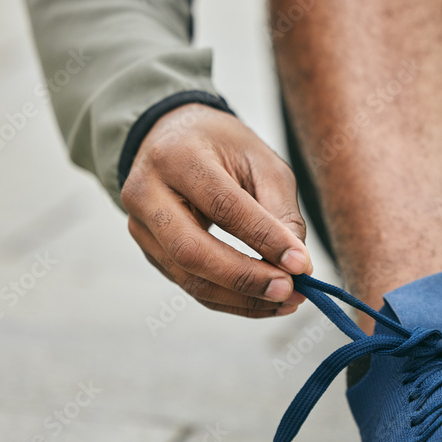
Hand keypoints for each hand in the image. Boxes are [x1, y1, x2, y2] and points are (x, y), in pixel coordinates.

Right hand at [121, 103, 312, 317]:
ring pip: (189, 278)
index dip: (264, 239)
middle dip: (247, 278)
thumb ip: (280, 211)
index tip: (301, 264)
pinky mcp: (149, 251)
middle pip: (192, 251)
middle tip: (291, 291)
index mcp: (177, 156)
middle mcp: (146, 192)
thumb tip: (297, 265)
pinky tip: (265, 302)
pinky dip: (231, 300)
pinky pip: (191, 287)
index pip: (223, 206)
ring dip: (242, 299)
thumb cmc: (225, 149)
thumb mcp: (262, 163)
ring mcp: (141, 226)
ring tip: (287, 301)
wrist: (173, 140)